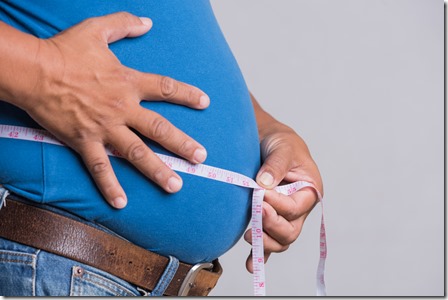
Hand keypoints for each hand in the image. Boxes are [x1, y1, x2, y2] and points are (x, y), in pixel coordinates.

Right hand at [21, 12, 209, 207]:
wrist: (34, 71)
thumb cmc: (64, 50)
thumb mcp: (97, 29)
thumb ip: (124, 24)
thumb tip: (147, 21)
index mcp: (128, 82)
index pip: (166, 88)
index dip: (187, 94)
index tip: (205, 102)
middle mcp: (122, 108)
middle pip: (159, 128)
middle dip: (182, 144)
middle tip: (201, 158)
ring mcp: (104, 128)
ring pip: (137, 153)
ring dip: (157, 170)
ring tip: (176, 185)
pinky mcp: (84, 141)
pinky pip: (100, 168)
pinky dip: (110, 186)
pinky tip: (121, 203)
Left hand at [244, 120, 322, 272]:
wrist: (268, 141)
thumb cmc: (282, 143)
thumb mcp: (283, 148)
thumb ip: (276, 165)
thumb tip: (264, 184)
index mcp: (310, 191)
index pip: (295, 208)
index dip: (278, 205)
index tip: (260, 195)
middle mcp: (299, 208)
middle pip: (290, 230)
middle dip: (272, 225)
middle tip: (255, 214)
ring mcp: (285, 217)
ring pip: (280, 240)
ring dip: (265, 241)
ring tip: (249, 235)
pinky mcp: (269, 220)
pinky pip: (269, 243)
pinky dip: (261, 255)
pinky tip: (251, 265)